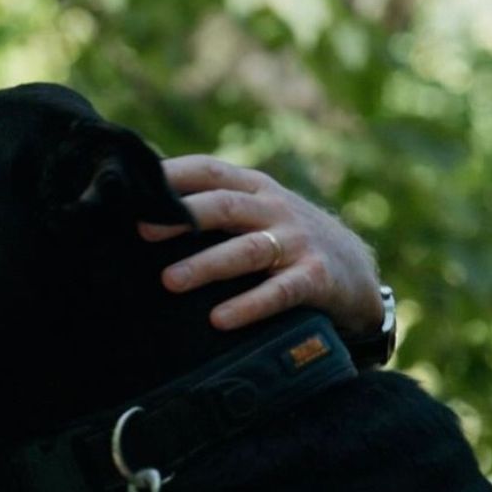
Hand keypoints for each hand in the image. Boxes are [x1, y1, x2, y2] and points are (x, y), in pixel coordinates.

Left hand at [140, 156, 382, 341]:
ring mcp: (297, 243)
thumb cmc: (288, 243)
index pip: (211, 171)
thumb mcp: (257, 215)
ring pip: (248, 249)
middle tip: (142, 231)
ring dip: (207, 264)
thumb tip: (145, 208)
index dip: (174, 175)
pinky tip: (219, 320)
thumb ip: (214, 208)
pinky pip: (279, 292)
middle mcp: (276, 209)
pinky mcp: (315, 279)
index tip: (133, 187)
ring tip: (170, 281)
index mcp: (256, 189)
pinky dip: (248, 305)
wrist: (357, 274)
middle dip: (183, 217)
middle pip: (225, 205)